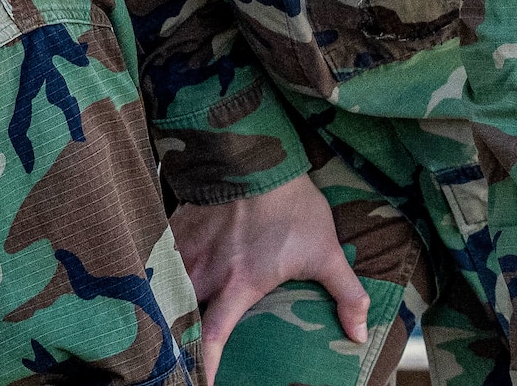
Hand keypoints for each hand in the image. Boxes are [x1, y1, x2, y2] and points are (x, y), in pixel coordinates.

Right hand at [171, 172, 367, 384]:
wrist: (253, 155)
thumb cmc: (290, 206)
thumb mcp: (327, 252)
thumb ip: (347, 295)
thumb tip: (359, 334)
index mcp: (239, 284)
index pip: (212, 333)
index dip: (203, 361)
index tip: (200, 380)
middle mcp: (206, 269)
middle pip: (178, 312)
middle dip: (174, 335)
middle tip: (177, 352)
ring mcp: (188, 246)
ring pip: (164, 285)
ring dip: (164, 304)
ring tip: (163, 321)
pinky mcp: (178, 224)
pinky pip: (160, 256)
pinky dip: (158, 272)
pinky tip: (160, 280)